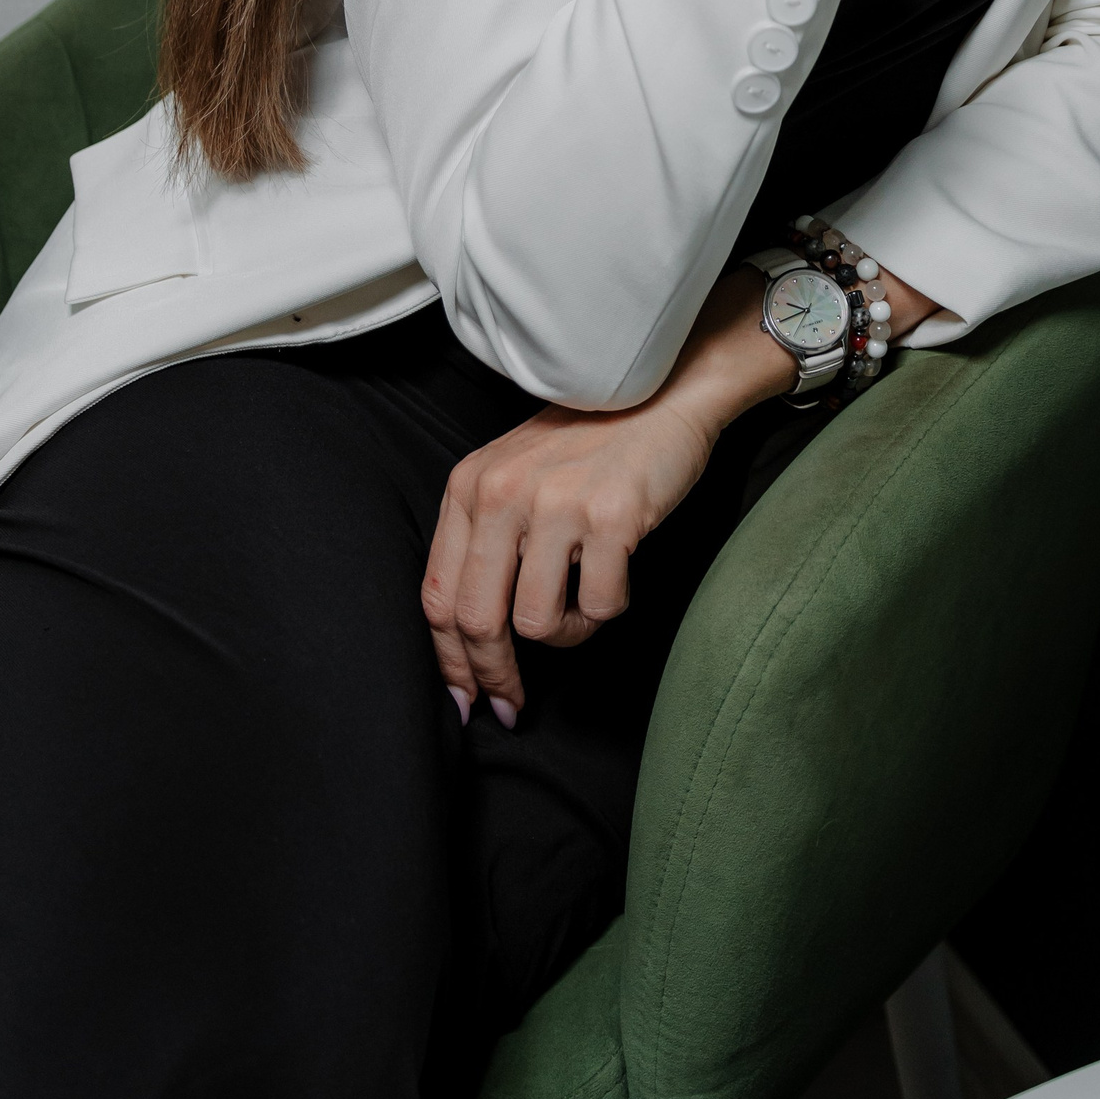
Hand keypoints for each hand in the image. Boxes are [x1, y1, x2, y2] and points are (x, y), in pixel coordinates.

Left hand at [421, 394, 716, 722]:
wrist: (661, 394)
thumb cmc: (587, 445)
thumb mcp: (513, 475)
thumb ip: (485, 539)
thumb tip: (468, 638)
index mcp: (469, 485)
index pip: (438, 595)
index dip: (449, 661)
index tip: (465, 699)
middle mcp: (502, 492)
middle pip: (477, 620)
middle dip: (495, 675)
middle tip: (513, 704)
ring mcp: (556, 504)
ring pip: (537, 623)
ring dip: (565, 635)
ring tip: (581, 605)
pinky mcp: (611, 517)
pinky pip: (598, 607)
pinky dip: (607, 609)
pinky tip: (615, 576)